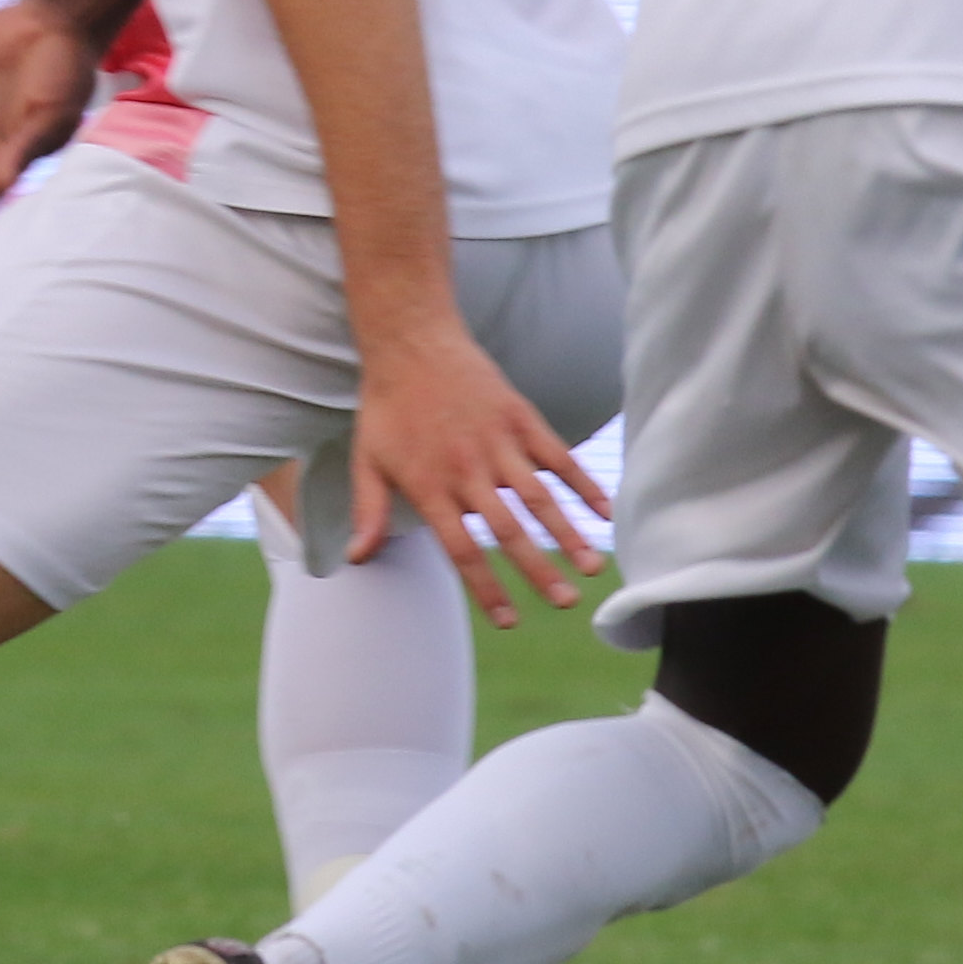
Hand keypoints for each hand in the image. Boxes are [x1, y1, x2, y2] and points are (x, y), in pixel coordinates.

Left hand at [344, 321, 611, 628]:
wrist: (410, 342)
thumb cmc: (387, 407)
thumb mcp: (367, 461)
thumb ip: (368, 513)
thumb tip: (356, 560)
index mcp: (431, 487)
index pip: (462, 549)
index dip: (487, 588)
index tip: (510, 621)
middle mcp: (468, 470)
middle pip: (508, 530)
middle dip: (538, 571)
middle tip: (565, 604)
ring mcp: (498, 443)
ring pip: (540, 497)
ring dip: (568, 534)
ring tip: (593, 568)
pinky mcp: (520, 418)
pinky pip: (558, 456)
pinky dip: (583, 483)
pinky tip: (606, 512)